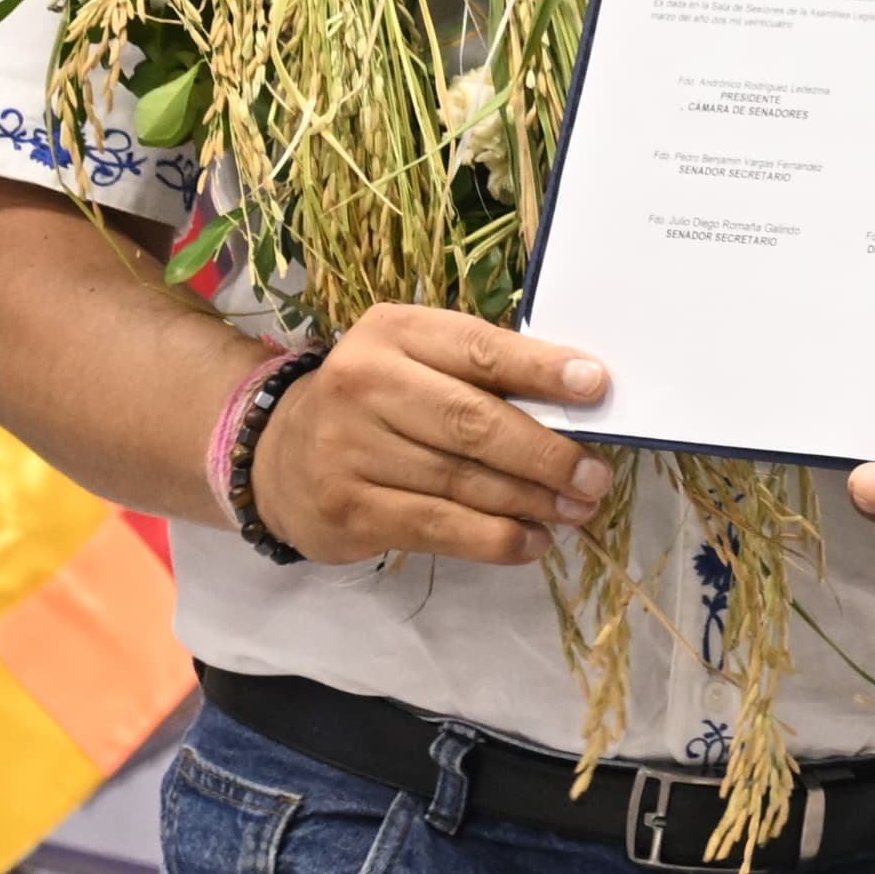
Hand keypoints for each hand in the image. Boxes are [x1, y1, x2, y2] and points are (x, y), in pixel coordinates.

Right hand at [242, 301, 613, 569]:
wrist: (277, 456)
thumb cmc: (376, 401)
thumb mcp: (415, 359)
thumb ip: (481, 372)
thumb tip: (579, 398)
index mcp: (393, 332)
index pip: (478, 349)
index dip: (540, 370)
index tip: (597, 385)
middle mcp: (364, 384)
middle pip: (472, 422)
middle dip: (546, 453)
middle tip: (595, 475)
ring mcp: (350, 450)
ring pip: (461, 481)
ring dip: (531, 501)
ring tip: (577, 509)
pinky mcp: (350, 509)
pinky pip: (438, 527)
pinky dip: (494, 539)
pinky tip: (531, 541)